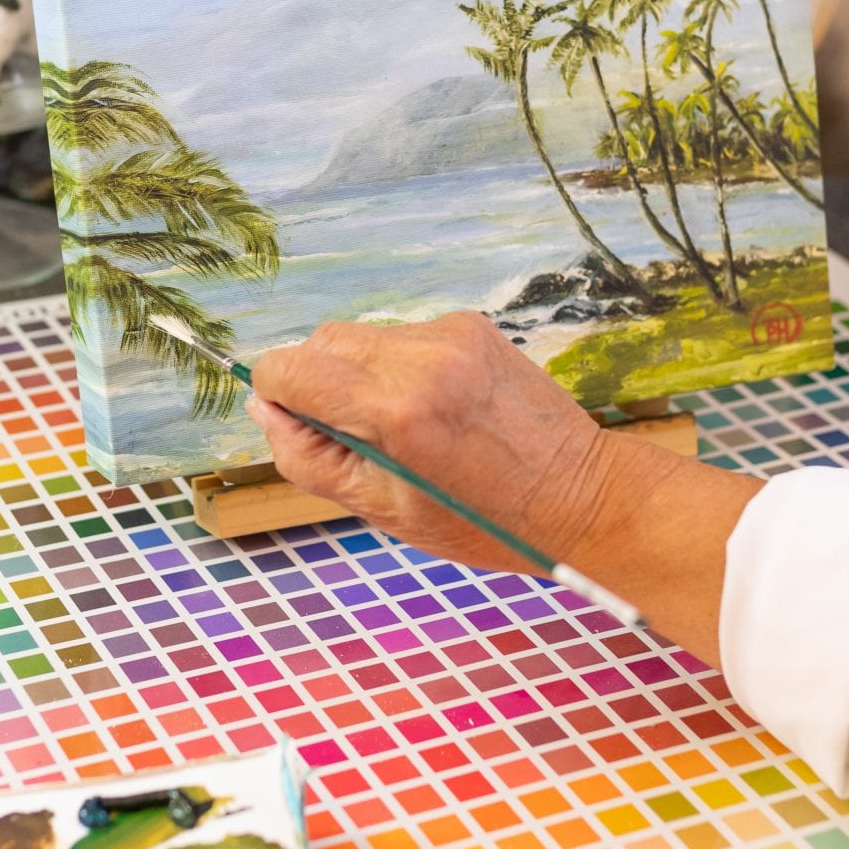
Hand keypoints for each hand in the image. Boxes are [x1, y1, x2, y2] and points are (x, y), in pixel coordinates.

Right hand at [248, 311, 613, 576]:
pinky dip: (400, 367)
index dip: (280, 400)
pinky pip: (403, 336)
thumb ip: (309, 458)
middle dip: (318, 385)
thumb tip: (268, 410)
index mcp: (396, 411)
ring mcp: (450, 336)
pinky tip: (436, 408)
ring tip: (404, 427)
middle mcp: (422, 358)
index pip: (288, 368)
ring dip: (360, 376)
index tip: (306, 432)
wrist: (579, 497)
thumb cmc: (482, 522)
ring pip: (360, 337)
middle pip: (319, 343)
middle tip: (356, 438)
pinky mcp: (471, 326)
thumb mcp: (382, 511)